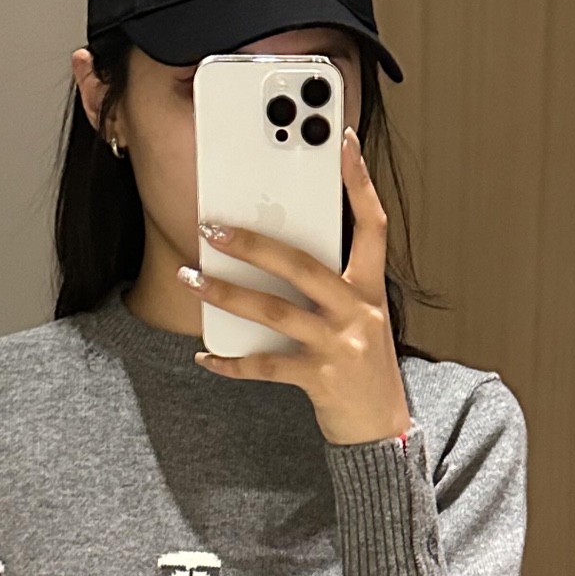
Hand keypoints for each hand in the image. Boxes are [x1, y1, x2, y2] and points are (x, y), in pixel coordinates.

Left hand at [179, 126, 413, 446]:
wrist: (383, 432)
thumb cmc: (363, 371)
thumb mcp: (361, 322)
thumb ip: (332, 289)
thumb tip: (275, 258)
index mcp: (371, 290)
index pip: (373, 226)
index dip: (360, 183)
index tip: (344, 143)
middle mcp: (358, 312)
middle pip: (303, 265)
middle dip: (253, 243)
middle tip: (212, 228)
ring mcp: (340, 346)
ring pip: (275, 311)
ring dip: (226, 294)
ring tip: (191, 278)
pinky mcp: (321, 379)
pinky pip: (267, 366)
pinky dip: (232, 362)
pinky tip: (206, 355)